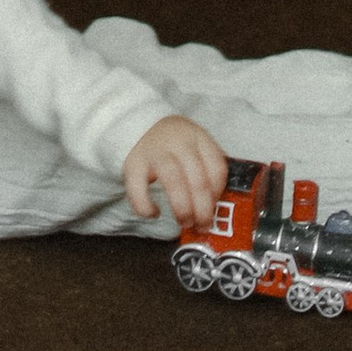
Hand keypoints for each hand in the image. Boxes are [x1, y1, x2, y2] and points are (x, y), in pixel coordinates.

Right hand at [121, 112, 229, 232]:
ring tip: (185, 222)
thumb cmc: (174, 145)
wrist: (141, 124)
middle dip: (203, 210)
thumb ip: (207, 170)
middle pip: (198, 179)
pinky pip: (138, 188)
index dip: (218, 193)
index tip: (216, 209)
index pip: (217, 167)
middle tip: (202, 226)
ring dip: (183, 208)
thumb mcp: (195, 146)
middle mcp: (178, 142)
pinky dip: (146, 205)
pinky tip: (154, 212)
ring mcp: (155, 152)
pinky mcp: (133, 163)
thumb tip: (216, 209)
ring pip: (173, 181)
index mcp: (198, 138)